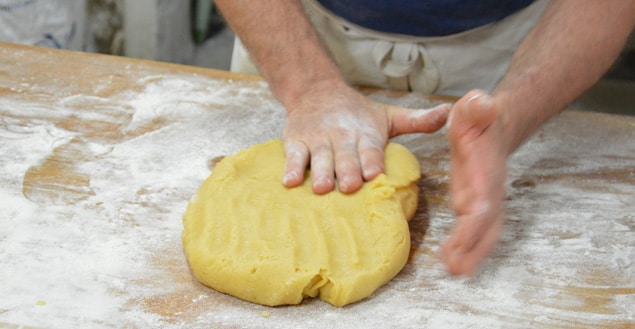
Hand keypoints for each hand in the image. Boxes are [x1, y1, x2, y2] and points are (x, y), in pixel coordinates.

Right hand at [282, 84, 449, 193]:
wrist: (316, 90)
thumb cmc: (357, 113)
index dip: (371, 160)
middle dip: (347, 170)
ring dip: (320, 172)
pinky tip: (290, 182)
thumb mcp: (388, 116)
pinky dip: (291, 168)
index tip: (374, 173)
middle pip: (345, 155)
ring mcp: (317, 138)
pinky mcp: (296, 141)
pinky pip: (293, 156)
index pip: (370, 148)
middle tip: (349, 186)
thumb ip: (417, 120)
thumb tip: (449, 112)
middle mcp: (341, 135)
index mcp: (366, 132)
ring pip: (319, 157)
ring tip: (322, 188)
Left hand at [441, 90, 507, 275]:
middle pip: (488, 228)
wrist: (492, 125)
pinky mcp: (473, 203)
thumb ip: (477, 109)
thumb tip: (482, 103)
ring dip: (471, 255)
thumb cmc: (479, 118)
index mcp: (487, 173)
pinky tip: (450, 260)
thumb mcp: (474, 108)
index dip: (474, 225)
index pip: (484, 204)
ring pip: (483, 234)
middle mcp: (489, 192)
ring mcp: (483, 200)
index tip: (461, 242)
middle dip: (475, 250)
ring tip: (453, 273)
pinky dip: (464, 247)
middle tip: (457, 270)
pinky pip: (471, 230)